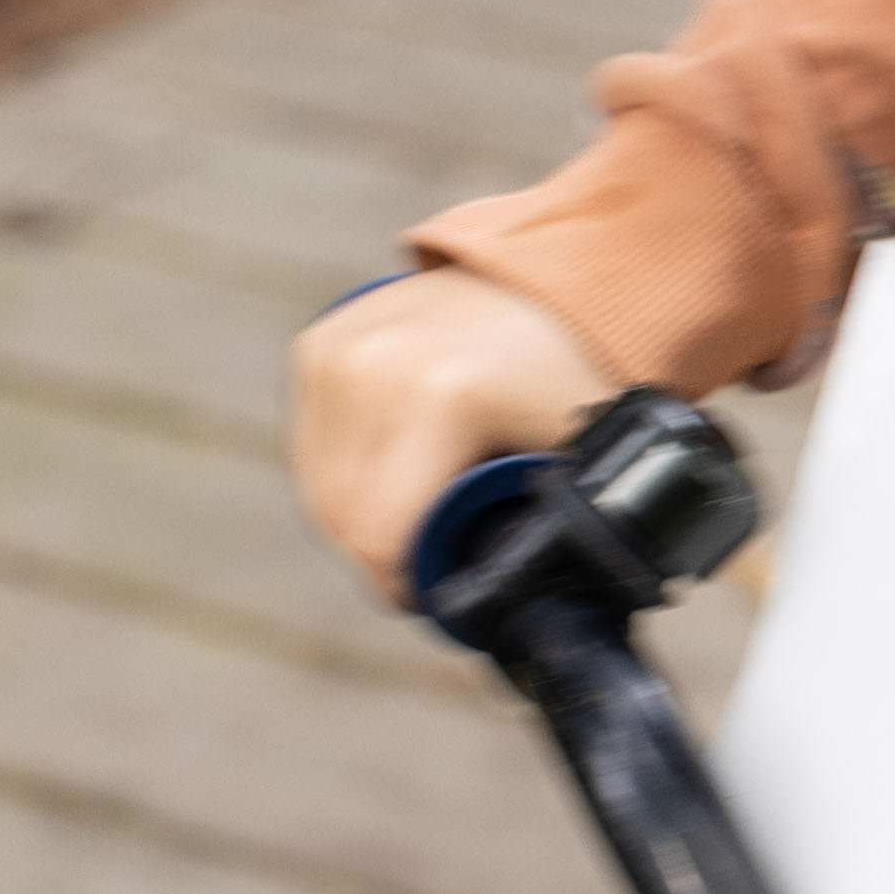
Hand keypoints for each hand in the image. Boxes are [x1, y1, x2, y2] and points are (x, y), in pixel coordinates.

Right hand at [285, 266, 621, 600]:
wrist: (555, 277)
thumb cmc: (576, 376)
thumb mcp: (584, 454)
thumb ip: (570, 529)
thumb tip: (564, 617)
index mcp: (443, 398)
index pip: (380, 537)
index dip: (405, 585)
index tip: (434, 592)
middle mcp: (375, 368)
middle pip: (342, 521)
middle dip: (383, 554)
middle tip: (432, 554)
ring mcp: (337, 352)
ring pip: (318, 490)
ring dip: (357, 515)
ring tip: (417, 507)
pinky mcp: (316, 346)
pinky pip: (310, 448)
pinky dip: (341, 473)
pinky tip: (390, 466)